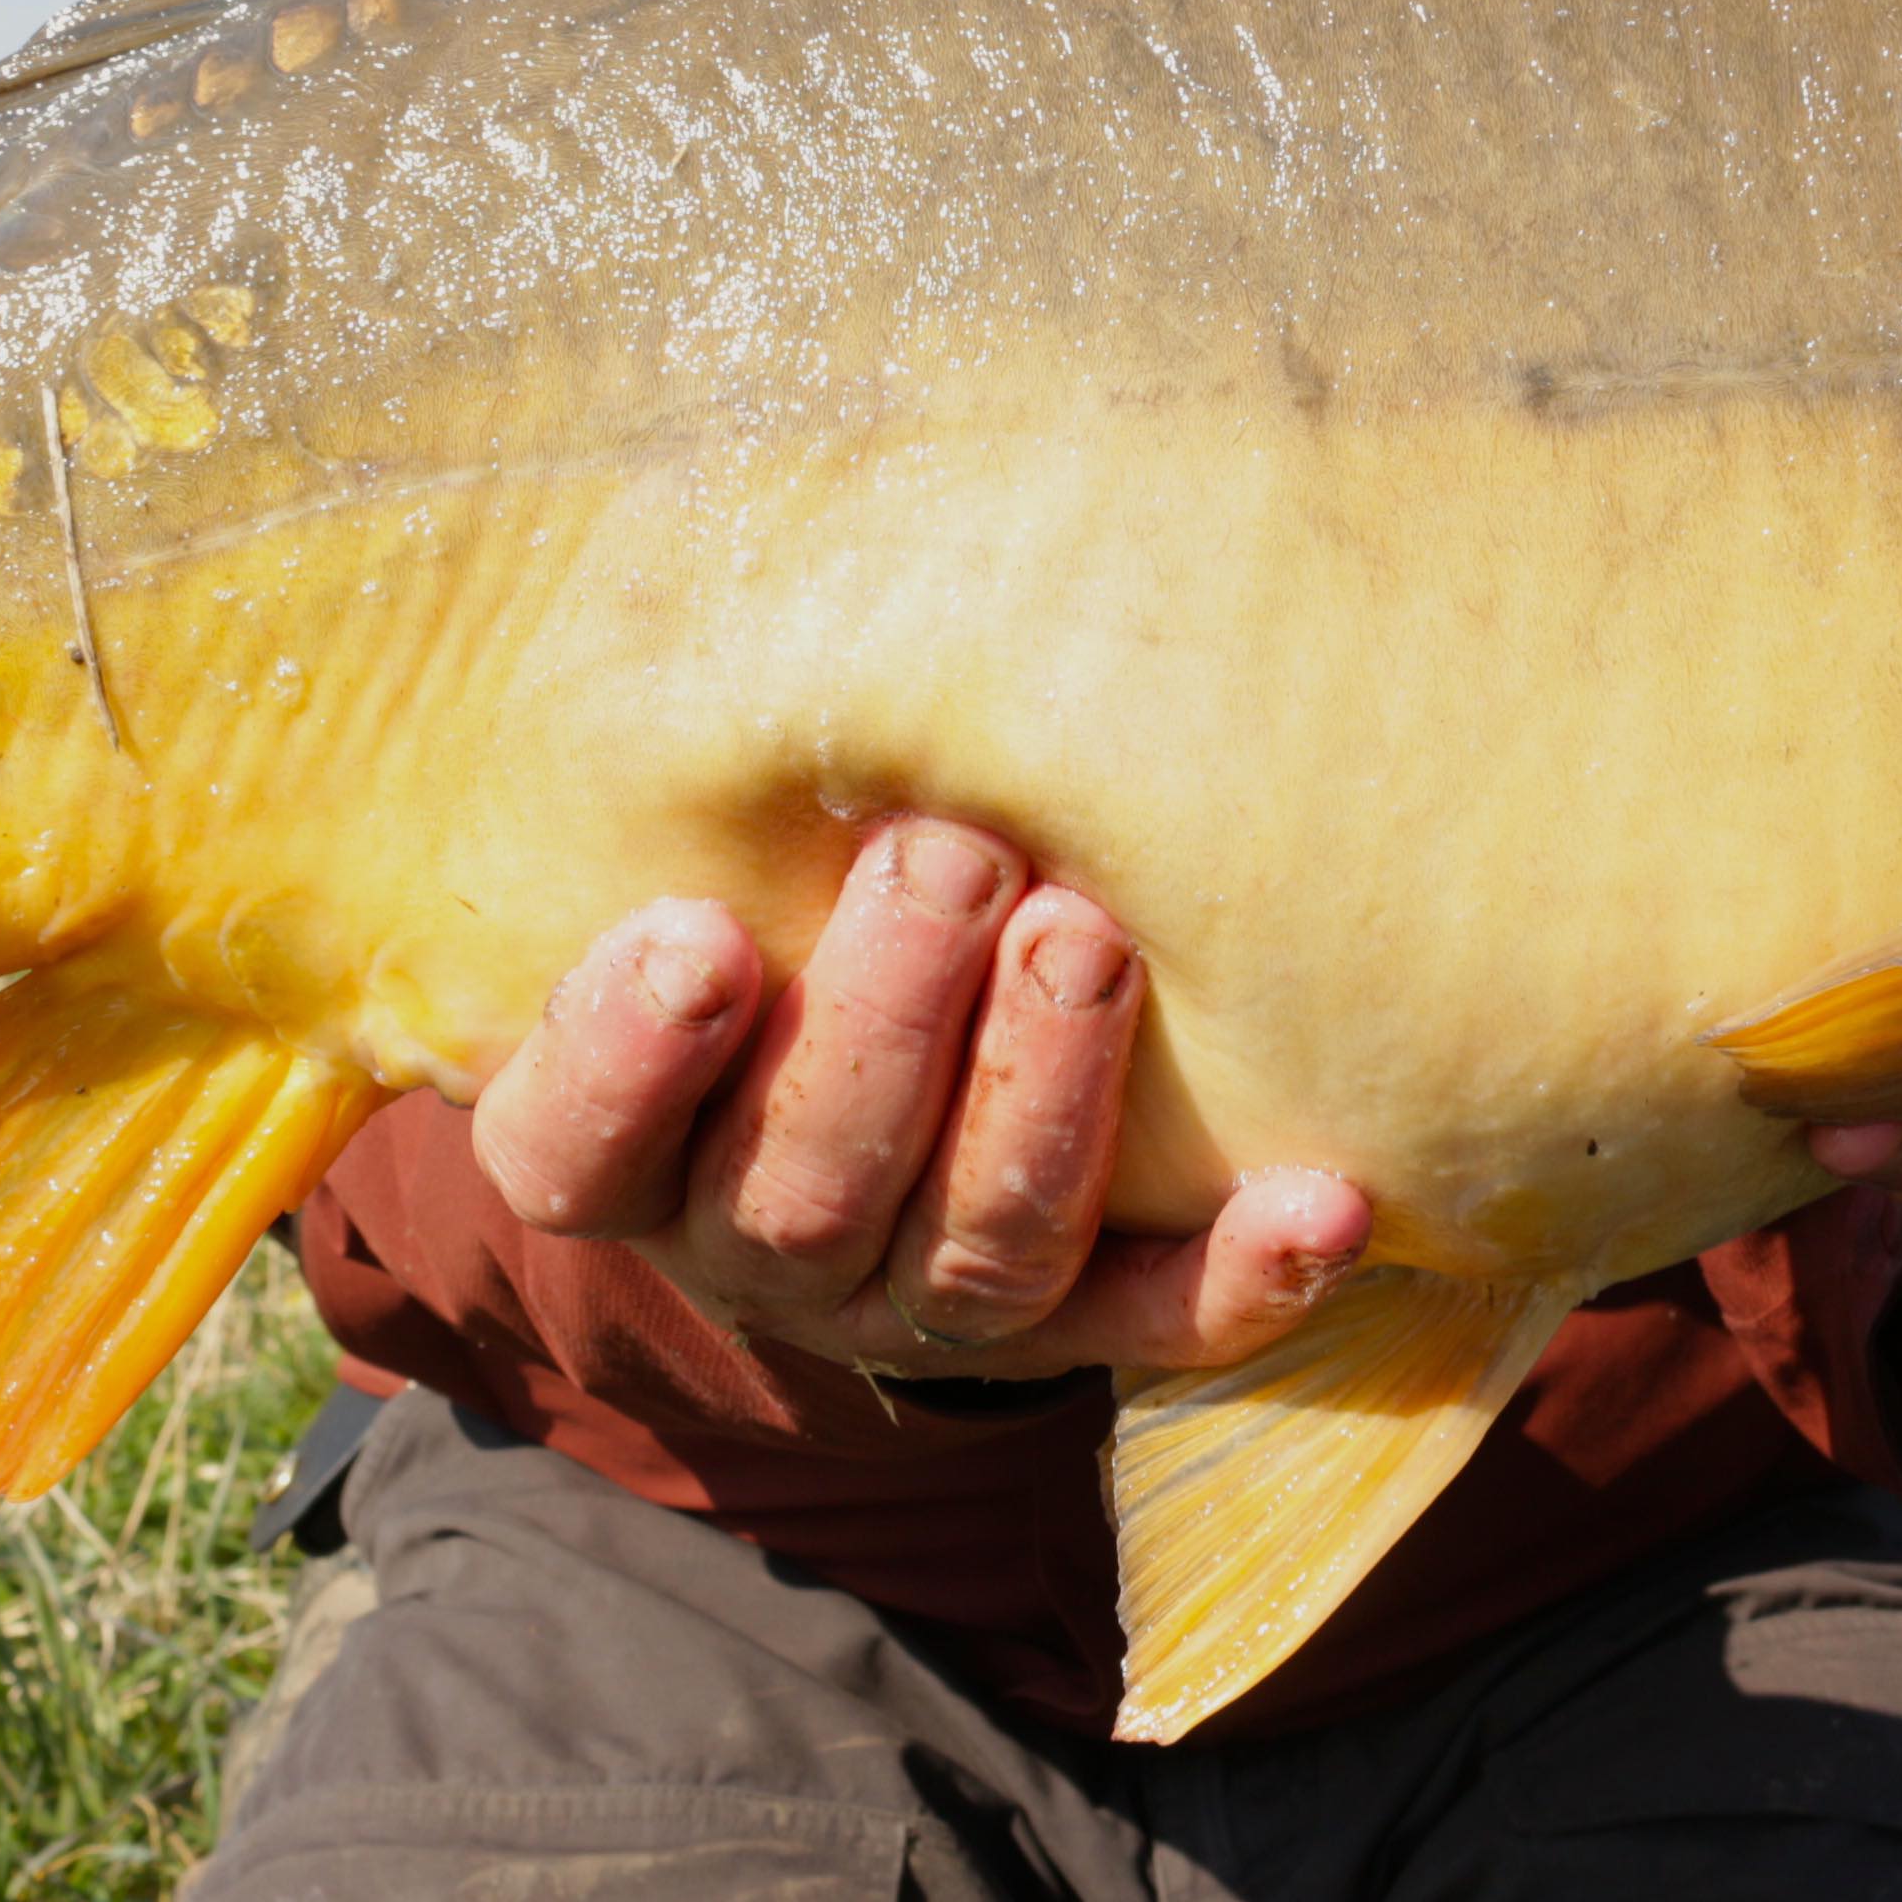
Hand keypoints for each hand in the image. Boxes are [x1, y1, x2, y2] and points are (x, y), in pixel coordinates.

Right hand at [468, 817, 1371, 1379]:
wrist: (857, 1110)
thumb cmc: (761, 923)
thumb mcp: (689, 870)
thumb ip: (702, 801)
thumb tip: (773, 575)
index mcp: (628, 1156)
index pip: (581, 1147)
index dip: (629, 1059)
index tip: (697, 933)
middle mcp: (764, 1250)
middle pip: (805, 1189)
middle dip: (882, 1023)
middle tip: (949, 859)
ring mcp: (920, 1303)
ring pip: (978, 1249)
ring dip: (1040, 1095)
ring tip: (1090, 943)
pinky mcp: (1074, 1327)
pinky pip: (1155, 1326)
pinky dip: (1238, 1275)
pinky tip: (1320, 1200)